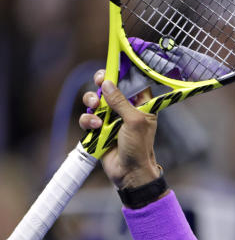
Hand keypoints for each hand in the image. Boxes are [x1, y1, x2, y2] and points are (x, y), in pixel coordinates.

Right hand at [79, 69, 161, 189]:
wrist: (129, 172)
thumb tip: (108, 84)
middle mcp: (126, 110)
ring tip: (96, 109)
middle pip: (110, 88)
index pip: (133, 83)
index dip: (122, 74)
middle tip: (99, 81)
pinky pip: (87, 117)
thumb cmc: (139, 148)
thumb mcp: (134, 121)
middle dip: (102, 84)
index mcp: (142, 106)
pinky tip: (94, 127)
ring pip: (95, 101)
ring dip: (92, 102)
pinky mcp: (98, 129)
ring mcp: (111, 119)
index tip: (113, 68)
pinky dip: (87, 120)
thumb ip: (121, 102)